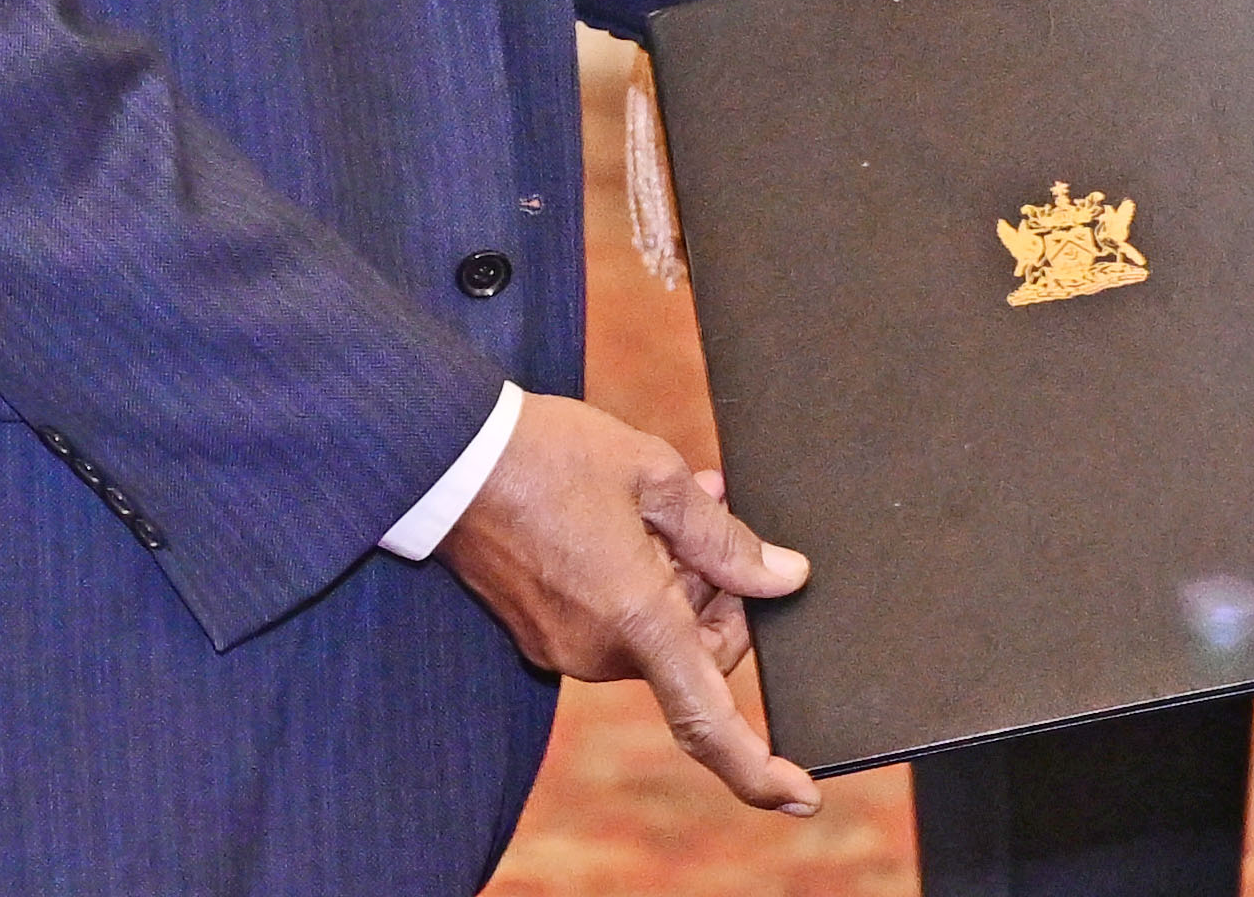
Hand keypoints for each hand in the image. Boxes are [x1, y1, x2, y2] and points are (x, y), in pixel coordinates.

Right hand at [435, 391, 820, 814]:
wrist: (449, 459)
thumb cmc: (551, 456)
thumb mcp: (655, 475)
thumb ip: (725, 537)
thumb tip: (784, 578)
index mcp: (636, 620)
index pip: (706, 719)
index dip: (758, 770)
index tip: (804, 797)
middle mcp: (599, 652)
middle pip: (697, 652)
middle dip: (723, 591)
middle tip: (719, 508)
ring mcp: (565, 648)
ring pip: (658, 633)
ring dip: (682, 576)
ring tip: (680, 496)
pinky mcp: (542, 634)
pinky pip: (616, 625)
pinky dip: (642, 582)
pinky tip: (638, 519)